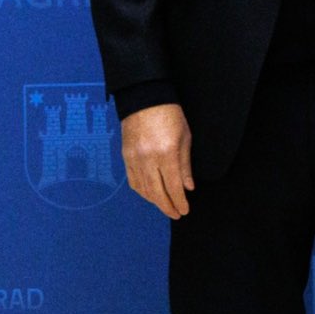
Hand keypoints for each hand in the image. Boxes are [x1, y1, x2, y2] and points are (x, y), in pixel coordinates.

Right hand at [121, 103, 193, 218]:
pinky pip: (132, 180)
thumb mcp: (185, 138)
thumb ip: (185, 165)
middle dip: (167, 206)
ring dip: (154, 201)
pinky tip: (150, 195)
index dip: (179, 201)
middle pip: (157, 192)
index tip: (184, 210)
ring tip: (165, 206)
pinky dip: (141, 191)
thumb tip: (188, 187)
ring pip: (143, 189)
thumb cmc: (170, 116)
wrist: (145, 99)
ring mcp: (134, 159)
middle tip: (176, 214)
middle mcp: (148, 159)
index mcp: (166, 154)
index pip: (173, 186)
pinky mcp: (125, 156)